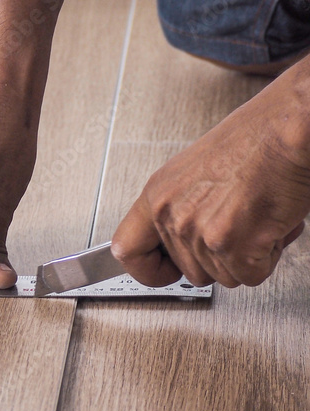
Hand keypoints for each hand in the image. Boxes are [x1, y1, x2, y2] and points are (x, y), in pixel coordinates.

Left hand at [112, 63, 309, 287]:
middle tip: (239, 227)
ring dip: (247, 255)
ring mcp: (199, 232)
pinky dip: (267, 258)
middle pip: (189, 271)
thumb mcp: (194, 172)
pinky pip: (249, 276)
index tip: (166, 270)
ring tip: (257, 216)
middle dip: (219, 259)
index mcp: (157, 195)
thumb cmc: (256, 140)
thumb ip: (181, 208)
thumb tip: (185, 242)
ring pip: (223, 276)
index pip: (126, 250)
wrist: (289, 127)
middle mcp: (172, 214)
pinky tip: (270, 225)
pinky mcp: (231, 244)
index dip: (149, 269)